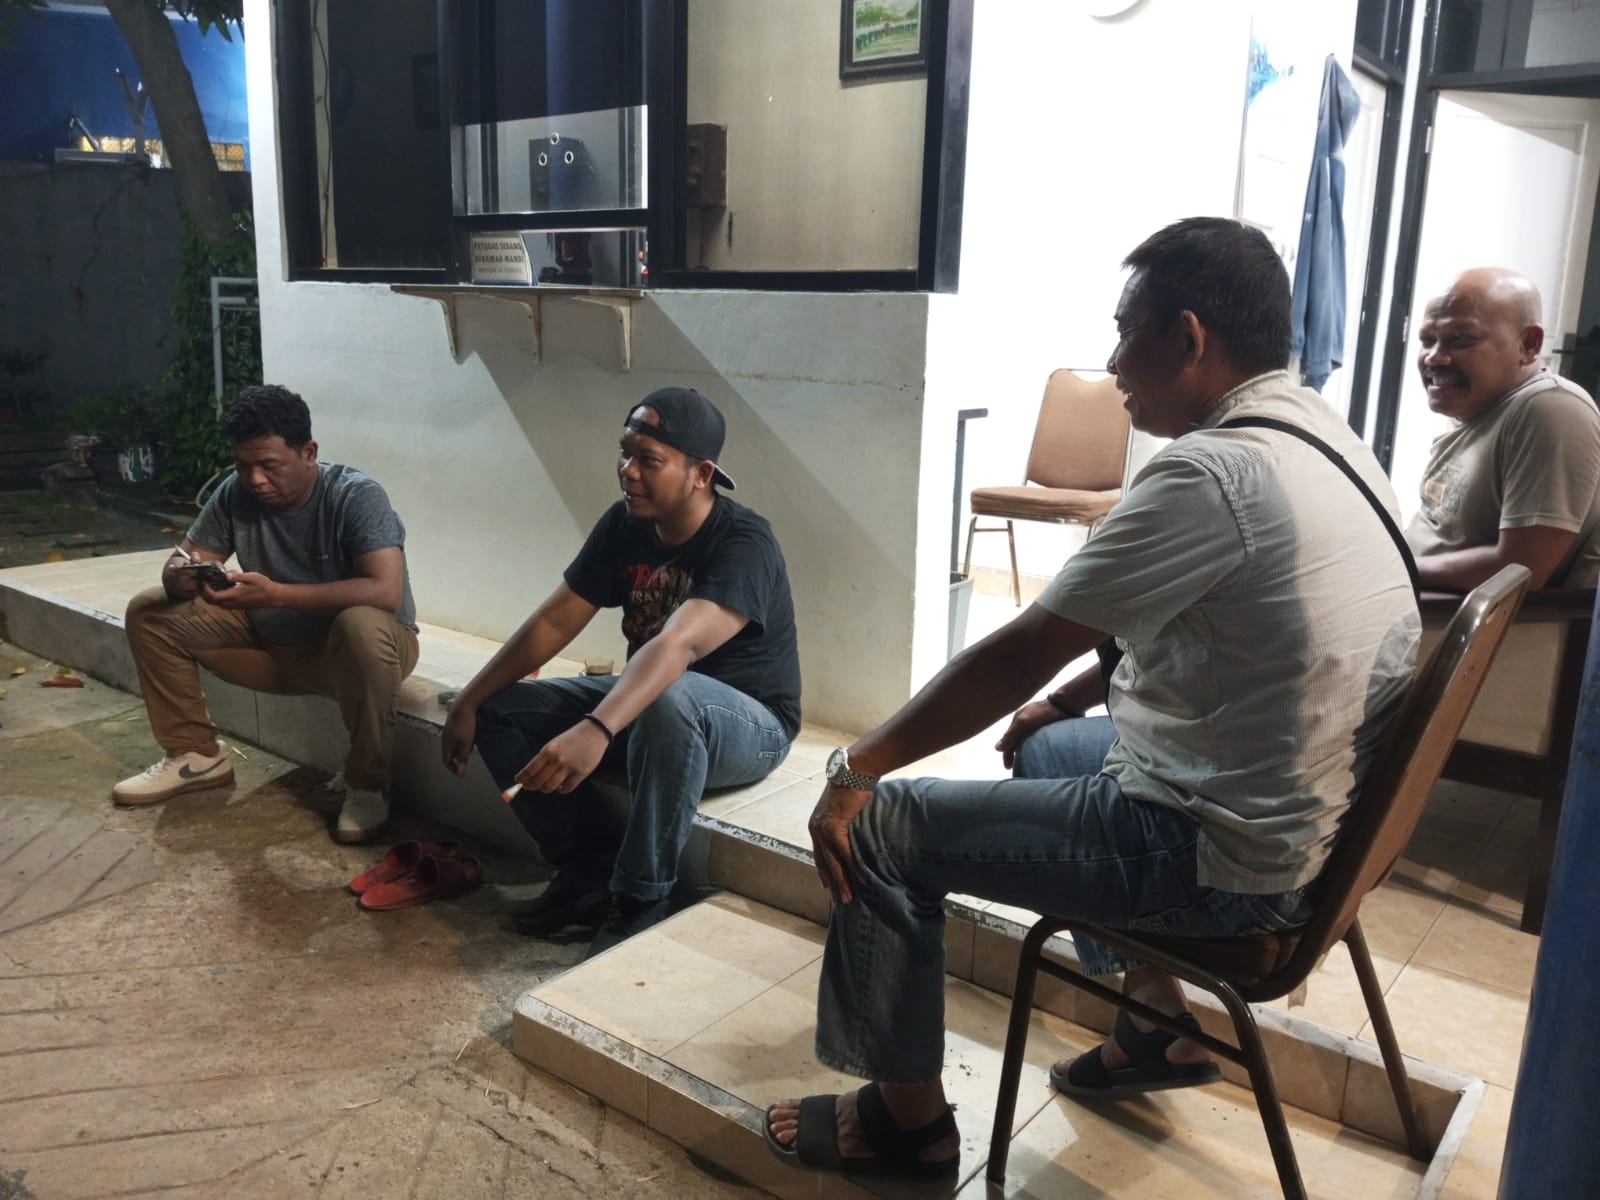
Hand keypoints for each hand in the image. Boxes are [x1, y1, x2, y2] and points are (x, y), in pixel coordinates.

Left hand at [199, 570, 277, 609]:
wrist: (272, 597)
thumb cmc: (264, 586)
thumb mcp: (252, 577)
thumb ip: (238, 576)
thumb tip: (226, 574)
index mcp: (234, 596)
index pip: (213, 595)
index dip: (204, 589)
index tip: (201, 580)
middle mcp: (231, 603)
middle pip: (210, 601)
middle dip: (203, 592)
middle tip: (201, 581)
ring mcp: (233, 605)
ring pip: (214, 602)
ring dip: (208, 594)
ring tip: (207, 583)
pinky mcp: (235, 605)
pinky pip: (220, 602)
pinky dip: (215, 596)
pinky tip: (219, 586)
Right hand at [441, 705, 476, 776]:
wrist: (464, 704)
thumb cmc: (466, 724)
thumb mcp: (467, 743)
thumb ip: (463, 757)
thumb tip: (460, 773)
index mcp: (446, 744)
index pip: (446, 761)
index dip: (453, 769)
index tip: (462, 773)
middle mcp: (445, 738)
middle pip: (448, 754)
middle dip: (456, 760)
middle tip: (466, 764)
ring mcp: (448, 730)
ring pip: (452, 746)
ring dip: (459, 751)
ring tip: (469, 752)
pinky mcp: (452, 725)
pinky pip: (454, 738)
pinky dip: (460, 743)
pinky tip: (469, 739)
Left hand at [515, 722, 608, 794]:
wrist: (594, 732)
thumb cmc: (572, 737)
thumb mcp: (554, 743)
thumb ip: (544, 758)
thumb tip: (532, 773)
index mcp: (548, 751)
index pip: (530, 770)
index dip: (522, 778)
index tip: (518, 781)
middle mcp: (557, 760)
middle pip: (539, 780)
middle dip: (531, 786)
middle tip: (529, 787)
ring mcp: (569, 768)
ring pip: (551, 786)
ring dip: (545, 789)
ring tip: (544, 788)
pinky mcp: (580, 773)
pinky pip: (567, 788)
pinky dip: (561, 790)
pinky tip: (560, 787)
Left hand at [808, 783, 872, 902]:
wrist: (853, 772)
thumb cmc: (851, 786)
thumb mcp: (842, 808)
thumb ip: (843, 821)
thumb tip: (852, 830)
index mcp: (816, 824)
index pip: (819, 854)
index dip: (824, 871)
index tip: (827, 885)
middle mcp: (816, 829)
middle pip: (824, 862)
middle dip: (832, 882)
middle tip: (839, 899)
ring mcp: (824, 830)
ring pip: (834, 863)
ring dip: (842, 882)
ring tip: (848, 897)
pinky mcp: (835, 828)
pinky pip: (846, 854)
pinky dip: (854, 869)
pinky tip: (861, 880)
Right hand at [995, 699, 1070, 769]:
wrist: (1068, 703)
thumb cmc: (1046, 712)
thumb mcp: (1025, 722)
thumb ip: (1011, 735)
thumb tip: (997, 749)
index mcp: (1018, 721)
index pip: (1008, 741)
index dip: (1007, 754)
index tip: (1008, 767)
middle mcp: (1027, 723)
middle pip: (1017, 741)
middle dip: (1015, 754)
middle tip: (1018, 767)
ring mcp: (1038, 724)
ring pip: (1028, 741)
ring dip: (1026, 751)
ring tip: (1028, 763)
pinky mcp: (1049, 727)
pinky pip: (1040, 740)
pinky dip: (1037, 748)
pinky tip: (1041, 754)